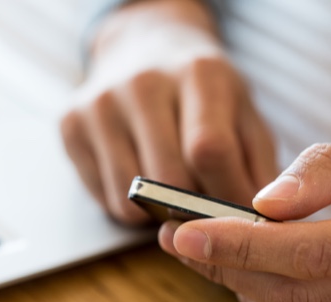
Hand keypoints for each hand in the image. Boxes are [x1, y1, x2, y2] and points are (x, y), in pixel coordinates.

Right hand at [60, 0, 277, 224]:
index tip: (237, 217)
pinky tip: (140, 181)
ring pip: (129, 198)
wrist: (143, 45)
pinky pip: (102, 197)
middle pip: (167, 178)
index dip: (226, 196)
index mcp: (198, 73)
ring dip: (155, 215)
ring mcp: (100, 104)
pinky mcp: (70, 124)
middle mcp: (143, 83)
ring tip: (170, 196)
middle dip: (190, 211)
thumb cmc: (202, 89)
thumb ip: (257, 165)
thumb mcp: (243, 111)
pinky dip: (126, 206)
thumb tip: (260, 225)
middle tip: (201, 212)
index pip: (209, 150)